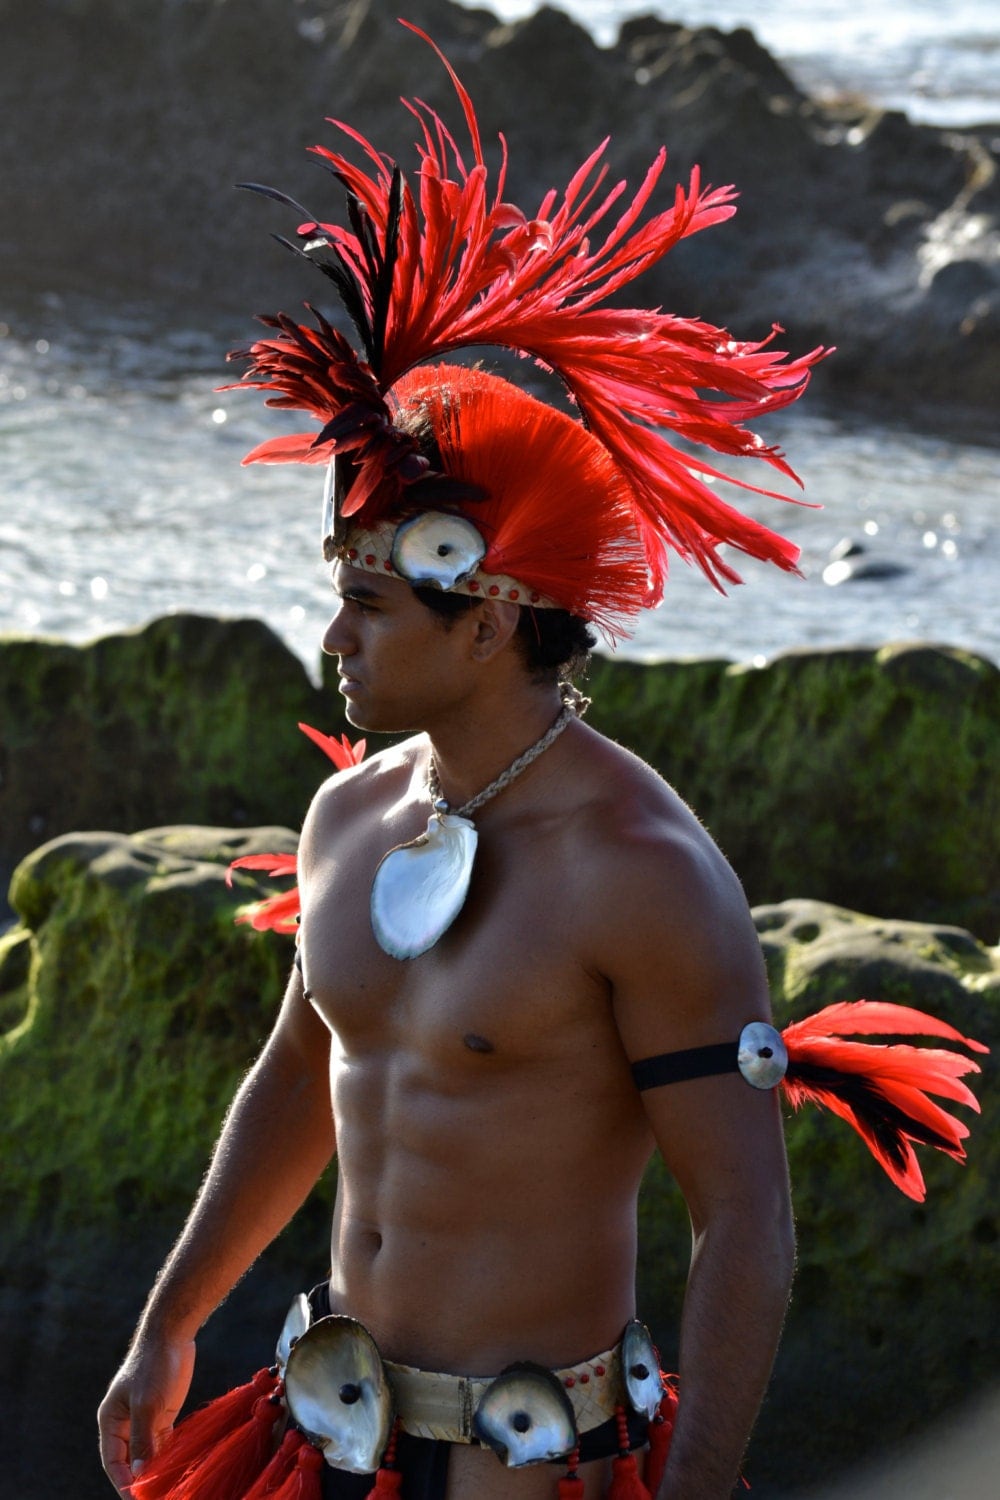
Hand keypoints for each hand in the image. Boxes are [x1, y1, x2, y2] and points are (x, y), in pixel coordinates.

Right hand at [97, 1332, 195, 1493]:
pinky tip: (175, 1470)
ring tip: (165, 1491)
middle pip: (129, 1461)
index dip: (123, 1482)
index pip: (113, 1461)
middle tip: (153, 1498)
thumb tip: (137, 1474)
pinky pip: (161, 1443)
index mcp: (111, 1420)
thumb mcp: (147, 1404)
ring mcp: (144, 1419)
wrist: (173, 1335)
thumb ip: (141, 1439)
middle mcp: (124, 1423)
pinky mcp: (162, 1415)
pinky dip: (166, 1457)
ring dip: (154, 1471)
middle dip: (139, 1481)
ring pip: (146, 1454)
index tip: (136, 1499)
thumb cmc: (154, 1365)